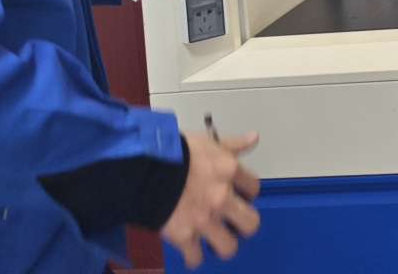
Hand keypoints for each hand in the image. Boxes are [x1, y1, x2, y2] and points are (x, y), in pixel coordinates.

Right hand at [162, 131, 260, 268]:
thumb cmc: (175, 150)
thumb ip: (232, 144)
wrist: (143, 168)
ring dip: (221, 245)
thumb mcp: (205, 141)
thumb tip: (254, 137)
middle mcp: (222, 198)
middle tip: (232, 222)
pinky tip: (190, 250)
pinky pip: (195, 258)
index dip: (246, 192)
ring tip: (214, 239)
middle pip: (251, 224)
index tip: (238, 194)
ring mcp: (204, 220)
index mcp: (229, 171)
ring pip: (228, 247)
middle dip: (243, 225)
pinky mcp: (184, 237)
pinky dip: (193, 257)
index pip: (254, 188)